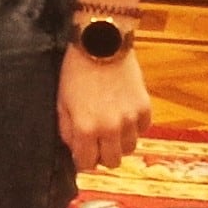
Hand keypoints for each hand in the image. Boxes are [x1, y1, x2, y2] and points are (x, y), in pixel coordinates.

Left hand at [57, 47, 151, 171]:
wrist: (102, 44)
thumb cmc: (76, 71)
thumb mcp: (62, 102)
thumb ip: (67, 130)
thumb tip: (75, 149)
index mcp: (86, 128)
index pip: (87, 163)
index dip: (82, 159)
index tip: (82, 151)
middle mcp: (111, 128)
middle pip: (112, 162)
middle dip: (102, 154)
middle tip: (97, 140)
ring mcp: (131, 119)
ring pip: (129, 148)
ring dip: (119, 142)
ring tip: (111, 125)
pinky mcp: (145, 107)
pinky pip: (143, 130)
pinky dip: (134, 126)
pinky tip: (124, 113)